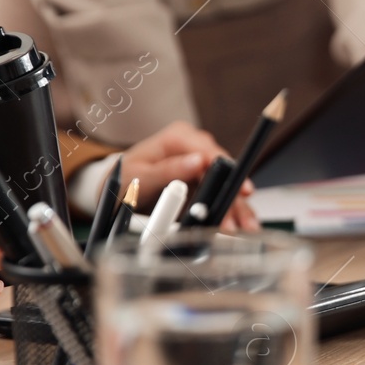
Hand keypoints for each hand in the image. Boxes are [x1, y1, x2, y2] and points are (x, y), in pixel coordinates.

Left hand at [121, 120, 257, 231]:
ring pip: (225, 185)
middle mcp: (195, 148)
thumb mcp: (141, 175)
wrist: (119, 189)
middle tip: (236, 220)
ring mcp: (201, 166)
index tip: (240, 189)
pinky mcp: (203, 182)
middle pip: (223, 171)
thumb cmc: (126, 177)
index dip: (227, 171)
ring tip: (245, 227)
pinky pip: (219, 196)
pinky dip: (228, 211)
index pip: (209, 152)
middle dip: (232, 197)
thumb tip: (198, 161)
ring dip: (236, 207)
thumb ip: (169, 169)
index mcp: (179, 137)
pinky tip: (239, 224)